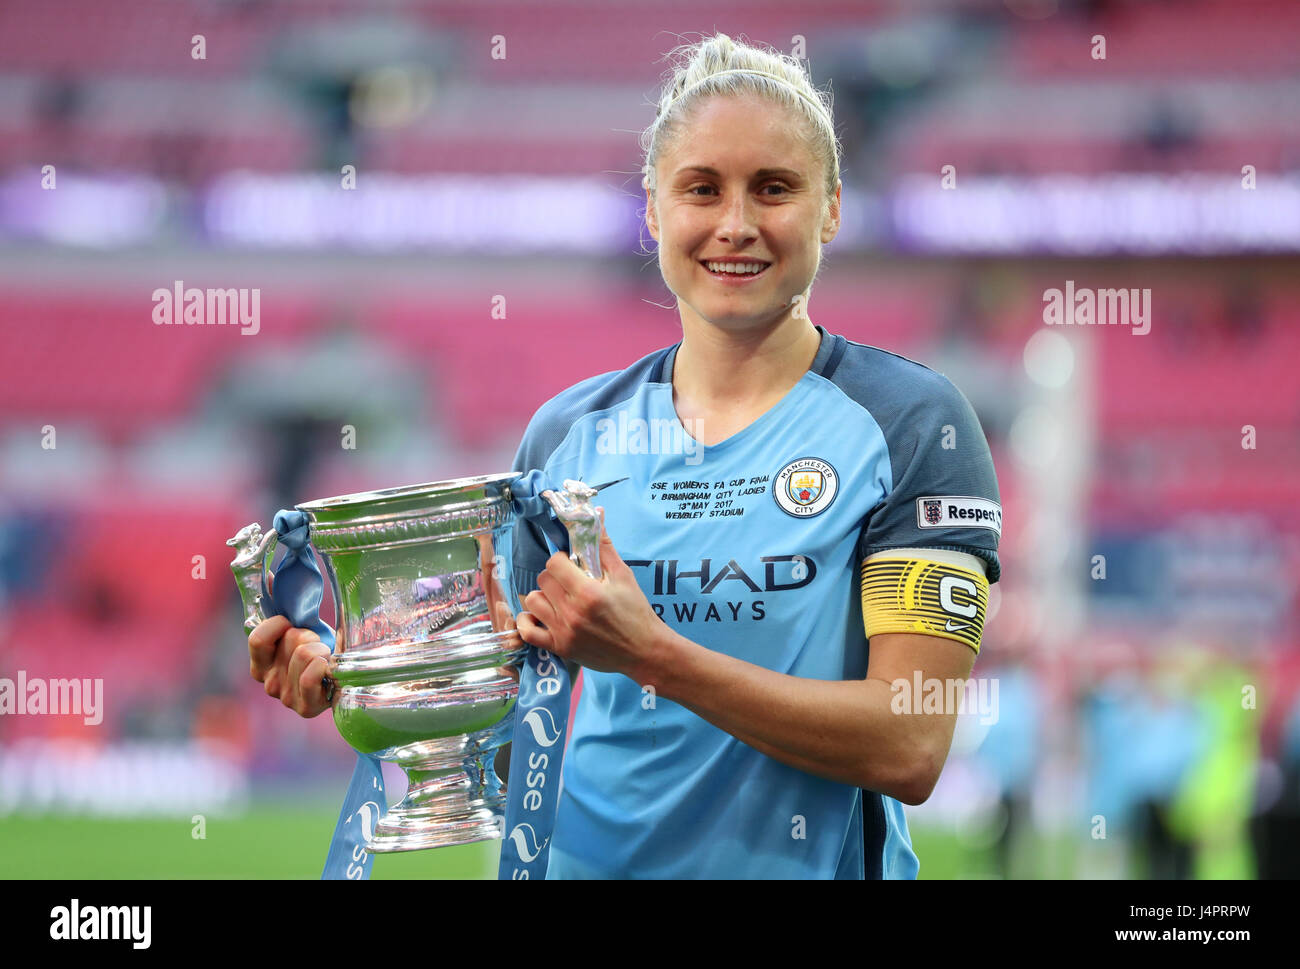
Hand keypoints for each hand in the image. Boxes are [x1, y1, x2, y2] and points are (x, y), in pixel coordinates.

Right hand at [247, 575, 333, 717]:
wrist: (345, 676)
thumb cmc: (320, 648)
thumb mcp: (300, 625)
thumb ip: (280, 602)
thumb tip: (269, 574)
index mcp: (260, 663)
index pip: (257, 639)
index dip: (279, 624)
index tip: (292, 622)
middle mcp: (268, 683)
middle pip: (291, 641)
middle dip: (310, 635)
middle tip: (318, 644)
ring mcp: (286, 698)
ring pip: (304, 655)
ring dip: (322, 650)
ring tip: (326, 658)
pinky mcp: (305, 708)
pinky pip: (310, 678)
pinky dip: (325, 666)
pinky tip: (329, 668)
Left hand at [517, 509, 661, 682]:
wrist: (643, 650)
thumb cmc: (636, 611)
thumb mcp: (623, 575)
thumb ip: (604, 546)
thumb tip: (596, 514)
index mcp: (587, 592)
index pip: (554, 563)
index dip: (562, 560)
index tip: (573, 565)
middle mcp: (572, 612)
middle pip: (542, 579)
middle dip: (554, 576)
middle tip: (569, 582)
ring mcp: (563, 632)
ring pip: (532, 600)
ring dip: (543, 596)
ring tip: (559, 599)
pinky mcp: (560, 648)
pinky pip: (527, 631)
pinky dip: (528, 621)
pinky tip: (541, 615)